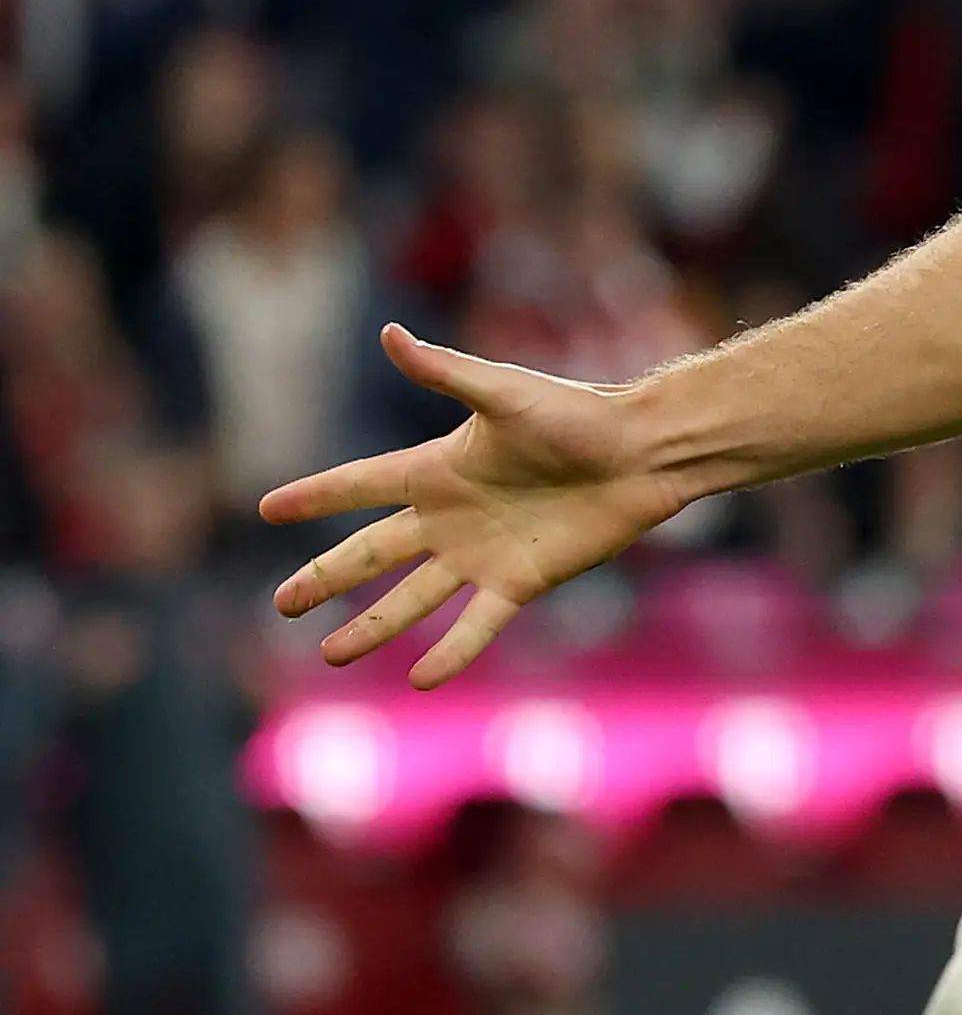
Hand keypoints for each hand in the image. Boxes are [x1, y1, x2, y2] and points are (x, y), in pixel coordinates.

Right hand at [261, 325, 698, 687]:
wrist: (642, 450)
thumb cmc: (577, 412)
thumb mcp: (502, 391)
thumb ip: (444, 373)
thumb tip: (388, 334)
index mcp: (438, 469)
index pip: (360, 485)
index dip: (315, 497)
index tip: (267, 509)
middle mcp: (452, 516)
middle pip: (372, 554)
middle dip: (326, 579)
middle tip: (281, 605)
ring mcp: (483, 553)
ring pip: (413, 599)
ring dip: (371, 628)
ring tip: (330, 655)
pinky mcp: (522, 581)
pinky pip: (477, 625)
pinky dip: (450, 652)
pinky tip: (420, 680)